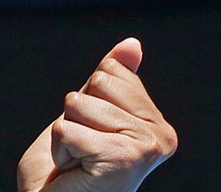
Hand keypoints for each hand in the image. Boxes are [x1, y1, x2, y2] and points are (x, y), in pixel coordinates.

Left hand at [17, 38, 176, 191]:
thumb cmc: (68, 176)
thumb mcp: (87, 118)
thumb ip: (111, 84)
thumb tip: (133, 44)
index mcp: (156, 125)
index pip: (110, 72)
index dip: (85, 102)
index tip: (92, 139)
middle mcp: (160, 137)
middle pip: (96, 82)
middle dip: (75, 116)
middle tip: (83, 155)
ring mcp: (145, 148)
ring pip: (78, 103)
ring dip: (65, 135)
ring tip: (79, 166)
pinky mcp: (122, 158)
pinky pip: (66, 128)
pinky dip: (59, 151)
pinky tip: (75, 174)